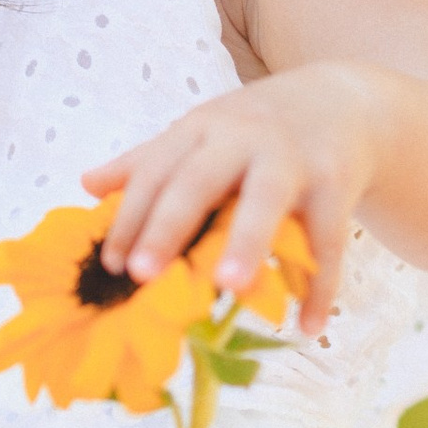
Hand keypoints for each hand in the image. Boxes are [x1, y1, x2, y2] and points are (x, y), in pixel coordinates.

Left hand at [84, 63, 383, 334]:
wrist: (342, 99)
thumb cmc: (255, 128)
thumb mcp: (202, 133)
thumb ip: (148, 160)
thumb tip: (85, 185)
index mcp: (201, 129)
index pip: (155, 171)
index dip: (131, 216)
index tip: (111, 262)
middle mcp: (242, 137)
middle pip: (199, 180)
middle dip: (169, 226)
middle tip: (142, 275)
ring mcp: (292, 158)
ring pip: (267, 202)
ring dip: (248, 243)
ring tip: (230, 287)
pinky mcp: (337, 181)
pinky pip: (328, 239)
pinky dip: (321, 285)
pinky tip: (308, 328)